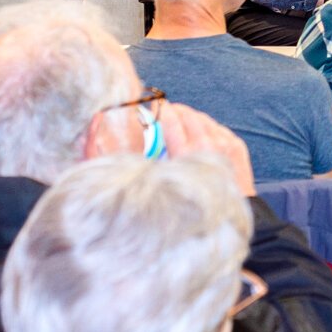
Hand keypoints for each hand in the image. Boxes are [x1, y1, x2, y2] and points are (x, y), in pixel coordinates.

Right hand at [84, 102, 255, 195]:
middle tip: (162, 109)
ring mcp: (226, 147)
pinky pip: (219, 128)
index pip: (171, 124)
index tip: (150, 108)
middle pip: (189, 118)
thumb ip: (126, 163)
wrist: (225, 222)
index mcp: (187, 159)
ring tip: (179, 116)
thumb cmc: (186, 209)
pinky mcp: (237, 148)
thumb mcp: (156, 190)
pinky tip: (199, 130)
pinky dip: (208, 126)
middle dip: (174, 111)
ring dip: (190, 117)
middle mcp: (208, 149)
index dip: (159, 113)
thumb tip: (95, 138)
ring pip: (204, 120)